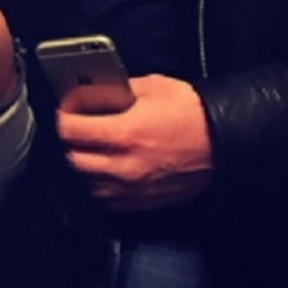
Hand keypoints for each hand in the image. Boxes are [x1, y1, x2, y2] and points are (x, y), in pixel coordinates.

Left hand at [56, 74, 211, 210]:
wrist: (225, 142)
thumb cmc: (194, 115)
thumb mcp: (154, 87)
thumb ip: (119, 90)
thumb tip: (97, 91)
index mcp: (125, 133)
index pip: (71, 131)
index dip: (62, 118)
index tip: (64, 112)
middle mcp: (124, 164)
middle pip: (73, 160)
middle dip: (69, 143)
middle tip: (73, 130)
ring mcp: (132, 186)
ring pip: (87, 183)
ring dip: (82, 166)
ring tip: (88, 150)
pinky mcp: (143, 200)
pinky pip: (107, 199)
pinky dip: (100, 185)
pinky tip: (104, 170)